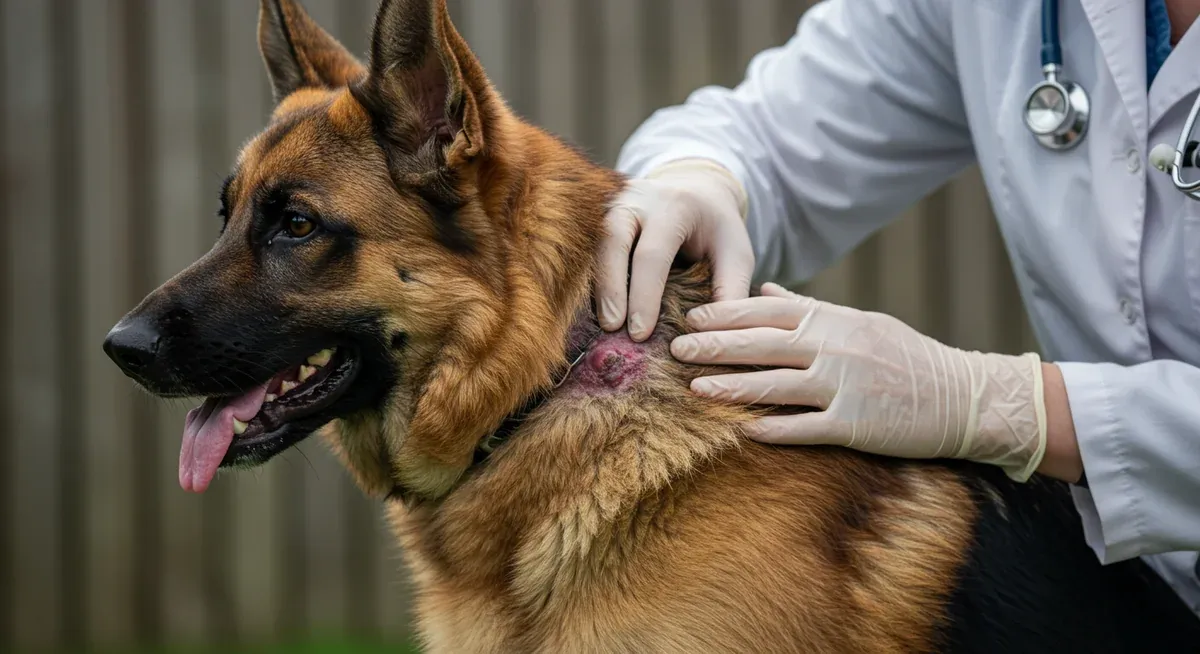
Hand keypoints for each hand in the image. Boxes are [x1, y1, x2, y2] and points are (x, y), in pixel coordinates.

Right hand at [597, 158, 754, 341]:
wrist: (696, 190)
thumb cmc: (716, 228)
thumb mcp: (737, 252)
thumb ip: (730, 289)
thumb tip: (715, 333)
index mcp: (674, 206)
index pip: (652, 253)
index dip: (644, 295)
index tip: (640, 333)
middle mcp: (637, 199)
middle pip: (613, 240)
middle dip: (610, 287)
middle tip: (612, 327)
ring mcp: (612, 203)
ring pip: (593, 241)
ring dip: (595, 284)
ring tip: (603, 323)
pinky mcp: (598, 213)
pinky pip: (586, 245)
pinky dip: (588, 277)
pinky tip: (593, 308)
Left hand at [670, 283, 1048, 481]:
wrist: (963, 395)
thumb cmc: (905, 357)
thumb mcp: (859, 321)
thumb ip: (810, 308)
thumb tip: (766, 291)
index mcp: (834, 320)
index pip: (769, 311)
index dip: (727, 312)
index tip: (691, 315)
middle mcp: (835, 348)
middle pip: (763, 344)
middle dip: (716, 345)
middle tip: (676, 348)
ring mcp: (845, 386)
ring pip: (777, 384)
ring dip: (732, 386)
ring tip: (695, 389)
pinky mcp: (857, 424)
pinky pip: (806, 428)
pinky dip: (774, 429)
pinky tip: (743, 431)